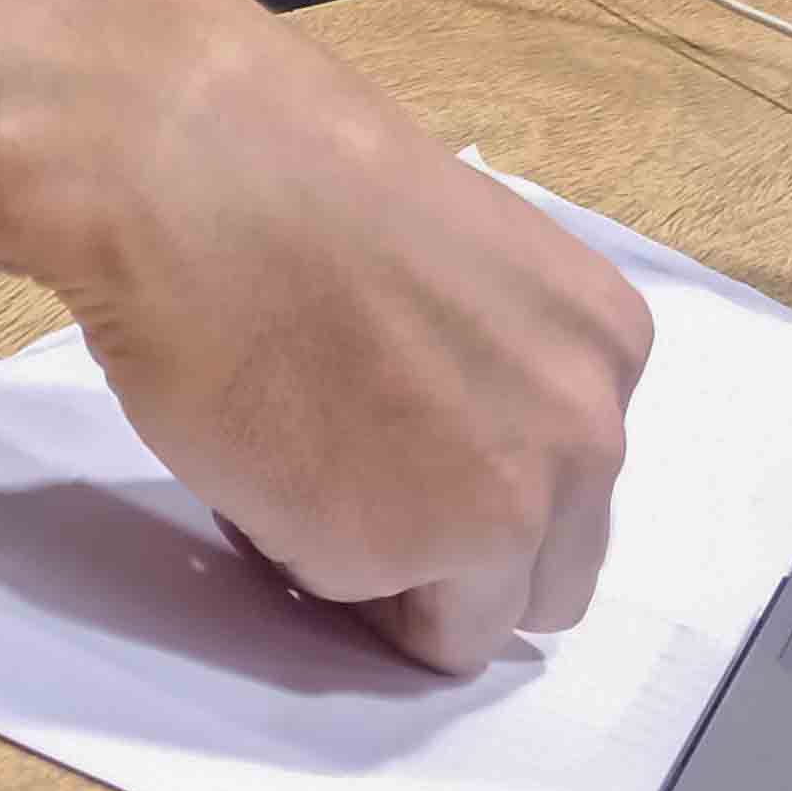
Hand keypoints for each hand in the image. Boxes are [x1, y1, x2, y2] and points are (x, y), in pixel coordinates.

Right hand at [32, 0, 651, 675]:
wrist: (185, 171)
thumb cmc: (292, 168)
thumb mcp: (462, 254)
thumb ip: (492, 354)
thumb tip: (456, 418)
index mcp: (605, 343)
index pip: (578, 479)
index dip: (482, 473)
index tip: (407, 440)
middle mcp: (585, 435)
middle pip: (546, 572)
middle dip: (461, 552)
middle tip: (358, 482)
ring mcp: (498, 510)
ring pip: (465, 622)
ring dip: (393, 574)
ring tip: (300, 471)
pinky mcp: (389, 560)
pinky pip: (355, 606)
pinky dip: (304, 558)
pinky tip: (256, 460)